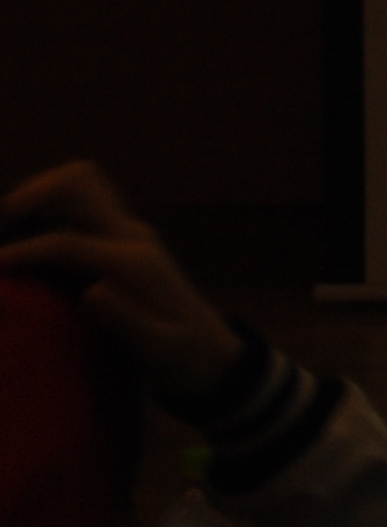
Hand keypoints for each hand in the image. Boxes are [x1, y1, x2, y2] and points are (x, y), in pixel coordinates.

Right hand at [0, 161, 243, 406]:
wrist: (214, 353)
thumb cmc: (183, 356)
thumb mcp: (156, 349)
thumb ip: (125, 319)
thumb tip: (92, 290)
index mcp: (134, 260)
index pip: (66, 241)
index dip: (23, 251)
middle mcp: (133, 234)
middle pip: (79, 182)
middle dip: (31, 193)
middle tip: (0, 227)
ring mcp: (131, 231)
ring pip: (81, 184)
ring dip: (41, 194)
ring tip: (7, 228)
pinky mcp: (126, 239)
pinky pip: (83, 205)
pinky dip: (51, 208)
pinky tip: (28, 236)